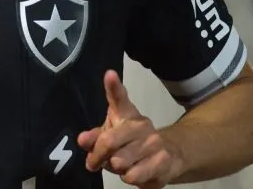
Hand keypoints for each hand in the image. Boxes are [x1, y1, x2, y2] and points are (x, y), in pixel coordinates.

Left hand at [77, 70, 182, 187]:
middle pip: (108, 141)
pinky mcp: (162, 160)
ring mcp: (153, 142)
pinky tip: (136, 171)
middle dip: (98, 156)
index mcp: (127, 114)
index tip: (110, 75)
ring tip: (124, 164)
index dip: (114, 86)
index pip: (119, 98)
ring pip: (119, 162)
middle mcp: (141, 124)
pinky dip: (128, 178)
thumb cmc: (132, 143)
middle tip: (95, 162)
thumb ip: (95, 138)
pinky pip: (132, 176)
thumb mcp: (111, 137)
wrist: (170, 155)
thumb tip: (82, 140)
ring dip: (116, 169)